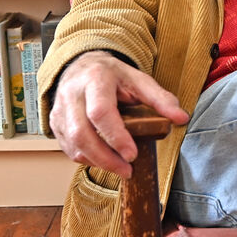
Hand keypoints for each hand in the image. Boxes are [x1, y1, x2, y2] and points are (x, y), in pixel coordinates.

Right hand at [48, 50, 188, 178]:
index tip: (132, 155)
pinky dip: (87, 159)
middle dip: (105, 158)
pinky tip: (104, 160)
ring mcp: (59, 110)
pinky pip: (68, 148)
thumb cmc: (113, 76)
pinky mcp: (54, 124)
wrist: (83, 66)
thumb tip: (181, 118)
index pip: (100, 112)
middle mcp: (71, 94)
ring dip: (97, 162)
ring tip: (120, 169)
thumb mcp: (139, 80)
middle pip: (81, 133)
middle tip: (127, 170)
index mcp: (95, 79)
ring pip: (73, 144)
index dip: (116, 137)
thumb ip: (161, 99)